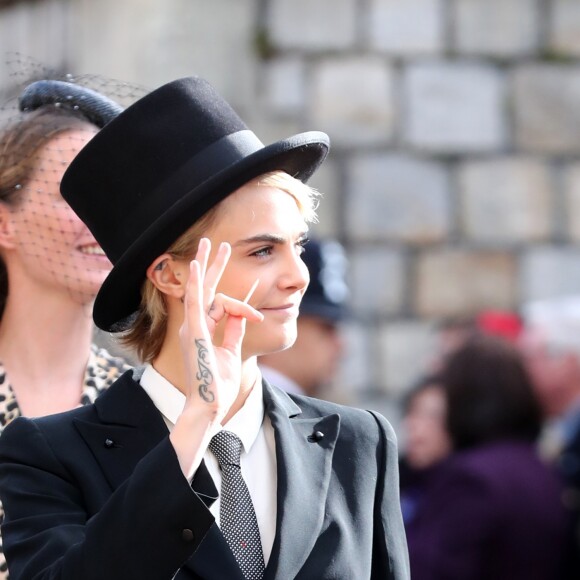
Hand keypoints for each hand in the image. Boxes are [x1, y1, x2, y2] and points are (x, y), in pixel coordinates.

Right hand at [179, 237, 262, 420]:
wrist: (209, 407)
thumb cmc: (218, 386)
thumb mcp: (230, 351)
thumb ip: (234, 331)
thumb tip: (244, 314)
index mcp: (201, 331)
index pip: (220, 304)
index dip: (241, 303)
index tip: (258, 310)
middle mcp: (193, 326)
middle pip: (204, 289)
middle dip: (212, 265)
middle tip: (217, 243)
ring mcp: (192, 329)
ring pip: (199, 290)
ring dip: (206, 266)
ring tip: (210, 243)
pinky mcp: (194, 334)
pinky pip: (196, 304)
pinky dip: (197, 284)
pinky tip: (200, 266)